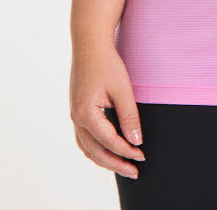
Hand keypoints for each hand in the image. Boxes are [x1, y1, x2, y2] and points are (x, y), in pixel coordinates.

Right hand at [69, 39, 145, 179]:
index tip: (142, 156)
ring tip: (122, 166)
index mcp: (86, 113)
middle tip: (135, 171)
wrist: (89, 44)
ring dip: (104, 160)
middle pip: (95, 151)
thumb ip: (129, 116)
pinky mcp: (76, 111)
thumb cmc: (107, 63)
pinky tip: (107, 152)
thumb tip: (136, 142)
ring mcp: (74, 115)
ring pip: (87, 148)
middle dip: (115, 163)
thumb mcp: (122, 88)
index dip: (126, 151)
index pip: (109, 141)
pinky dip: (95, 150)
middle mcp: (76, 118)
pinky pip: (83, 139)